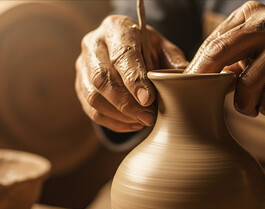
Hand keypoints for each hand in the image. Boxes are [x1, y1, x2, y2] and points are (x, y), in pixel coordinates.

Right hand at [76, 15, 187, 131]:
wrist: (124, 46)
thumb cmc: (145, 46)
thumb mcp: (162, 46)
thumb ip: (172, 62)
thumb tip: (184, 82)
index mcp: (116, 28)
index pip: (121, 56)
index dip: (134, 80)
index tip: (148, 100)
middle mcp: (93, 44)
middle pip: (102, 79)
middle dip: (126, 103)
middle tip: (149, 117)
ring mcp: (82, 65)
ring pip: (93, 97)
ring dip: (119, 115)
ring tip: (142, 121)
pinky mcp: (79, 84)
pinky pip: (91, 109)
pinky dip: (113, 122)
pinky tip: (132, 124)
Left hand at [186, 1, 264, 115]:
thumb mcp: (252, 46)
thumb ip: (227, 57)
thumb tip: (192, 79)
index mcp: (249, 15)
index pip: (213, 43)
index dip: (197, 68)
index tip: (185, 87)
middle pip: (221, 53)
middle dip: (206, 80)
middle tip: (202, 98)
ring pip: (248, 84)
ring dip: (245, 105)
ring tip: (251, 107)